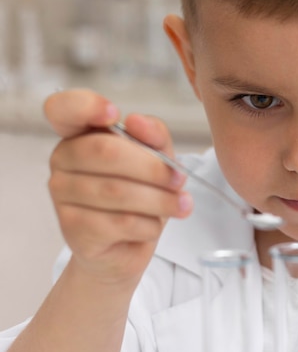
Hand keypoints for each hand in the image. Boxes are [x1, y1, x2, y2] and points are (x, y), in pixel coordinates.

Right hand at [44, 89, 191, 286]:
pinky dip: (148, 224)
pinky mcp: (72, 229)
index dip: (86, 106)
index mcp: (80, 133)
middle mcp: (63, 159)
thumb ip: (154, 134)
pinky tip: (154, 225)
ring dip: (160, 200)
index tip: (116, 114)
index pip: (63, 108)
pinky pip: (120, 222)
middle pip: (107, 152)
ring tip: (181, 205)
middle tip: (180, 180)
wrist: (126, 245)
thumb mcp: (157, 157)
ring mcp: (62, 195)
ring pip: (118, 191)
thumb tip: (137, 121)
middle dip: (154, 168)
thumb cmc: (140, 192)